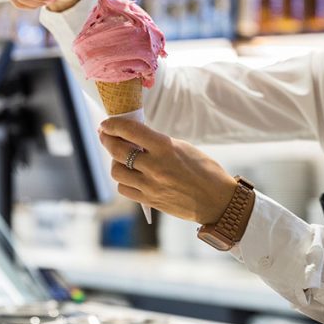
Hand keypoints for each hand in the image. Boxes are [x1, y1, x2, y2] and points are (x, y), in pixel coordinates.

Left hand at [98, 117, 236, 223]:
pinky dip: (123, 181)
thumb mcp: (183, 148)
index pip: (130, 131)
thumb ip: (158, 143)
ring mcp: (150, 186)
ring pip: (117, 172)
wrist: (217, 201)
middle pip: (117, 151)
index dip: (113, 125)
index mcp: (165, 147)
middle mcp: (155, 166)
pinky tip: (129, 175)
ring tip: (120, 158)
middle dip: (107, 140)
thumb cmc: (205, 170)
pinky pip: (124, 189)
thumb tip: (135, 139)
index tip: (106, 123)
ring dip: (115, 162)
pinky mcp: (150, 201)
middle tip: (105, 135)